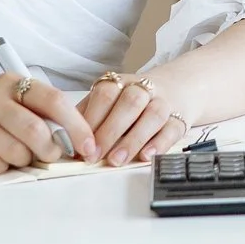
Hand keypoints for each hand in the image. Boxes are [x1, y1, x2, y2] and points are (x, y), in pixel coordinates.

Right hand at [0, 74, 95, 173]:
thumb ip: (37, 112)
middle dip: (50, 151)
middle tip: (50, 156)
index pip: (54, 100)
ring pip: (15, 152)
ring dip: (21, 160)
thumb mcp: (6, 99)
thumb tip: (74, 139)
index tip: (89, 147)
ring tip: (11, 152)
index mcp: (11, 82)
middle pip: (35, 131)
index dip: (77, 127)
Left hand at [76, 73, 191, 167]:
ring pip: (153, 115)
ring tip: (117, 160)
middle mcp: (144, 89)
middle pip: (130, 103)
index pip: (105, 94)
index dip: (92, 119)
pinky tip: (147, 156)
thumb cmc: (133, 100)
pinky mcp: (180, 119)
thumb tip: (64, 140)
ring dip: (134, 139)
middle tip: (95, 156)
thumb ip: (88, 115)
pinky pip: (173, 129)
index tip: (80, 145)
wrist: (179, 86)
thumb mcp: (110, 99)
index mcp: (121, 82)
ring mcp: (164, 103)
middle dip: (110, 131)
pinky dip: (160, 144)